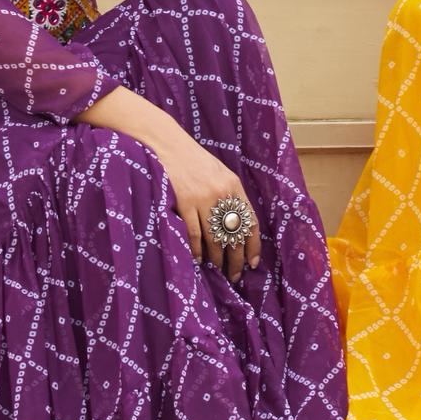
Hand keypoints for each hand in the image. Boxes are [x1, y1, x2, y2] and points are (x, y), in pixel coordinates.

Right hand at [86, 89, 260, 273]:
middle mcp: (222, 193)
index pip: (251, 221)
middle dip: (236, 259)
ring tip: (216, 270)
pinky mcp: (185, 202)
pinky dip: (196, 250)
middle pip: (235, 235)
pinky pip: (194, 234)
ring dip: (217, 258)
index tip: (252, 263)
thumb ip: (228, 194)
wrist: (167, 143)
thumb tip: (236, 225)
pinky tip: (197, 259)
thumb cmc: (192, 160)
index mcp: (234, 186)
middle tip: (234, 276)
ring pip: (215, 238)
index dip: (253, 245)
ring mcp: (203, 198)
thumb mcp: (218, 173)